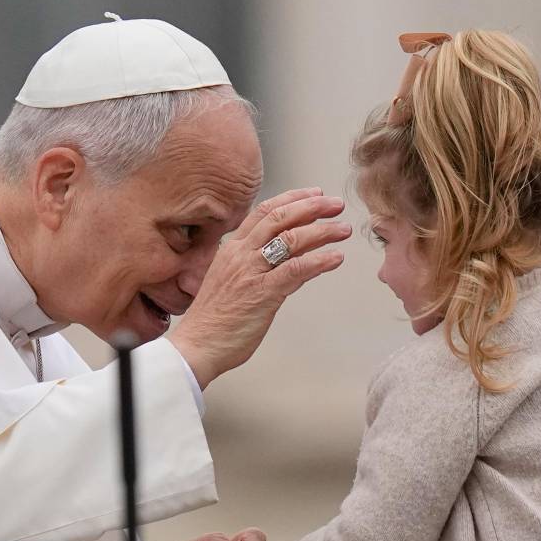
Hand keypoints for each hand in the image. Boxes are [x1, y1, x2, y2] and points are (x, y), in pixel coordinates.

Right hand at [171, 188, 350, 388]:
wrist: (196, 345)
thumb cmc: (213, 319)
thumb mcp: (231, 280)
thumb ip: (255, 264)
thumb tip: (288, 254)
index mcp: (232, 248)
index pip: (264, 211)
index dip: (292, 199)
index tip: (314, 194)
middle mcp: (241, 254)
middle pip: (280, 218)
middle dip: (312, 207)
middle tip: (336, 204)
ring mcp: (251, 272)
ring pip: (291, 239)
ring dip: (323, 231)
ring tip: (343, 230)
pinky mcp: (263, 293)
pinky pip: (296, 270)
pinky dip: (320, 261)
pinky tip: (336, 258)